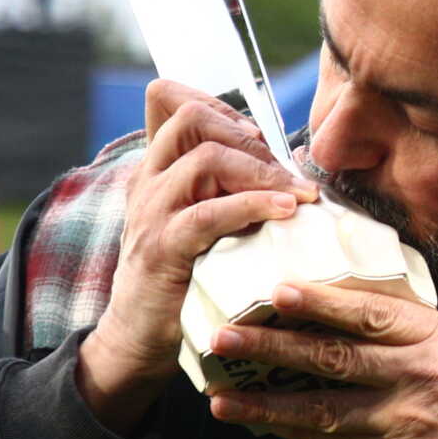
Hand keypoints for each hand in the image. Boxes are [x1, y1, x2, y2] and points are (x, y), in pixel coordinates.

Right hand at [77, 80, 318, 430]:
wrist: (139, 339)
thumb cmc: (183, 279)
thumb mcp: (200, 221)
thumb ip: (226, 188)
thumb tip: (290, 159)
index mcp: (156, 168)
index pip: (170, 99)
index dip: (220, 104)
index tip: (258, 134)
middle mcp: (149, 180)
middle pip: (192, 117)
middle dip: (249, 135)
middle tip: (286, 169)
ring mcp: (152, 213)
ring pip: (204, 158)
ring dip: (261, 170)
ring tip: (298, 193)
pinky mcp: (163, 249)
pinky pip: (208, 212)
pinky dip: (253, 205)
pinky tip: (286, 211)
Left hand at [203, 281, 437, 438]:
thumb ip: (415, 334)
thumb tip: (357, 317)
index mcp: (437, 336)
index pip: (369, 312)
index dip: (320, 301)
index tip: (277, 290)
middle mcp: (417, 373)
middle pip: (333, 356)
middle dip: (273, 346)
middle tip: (225, 336)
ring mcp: (404, 418)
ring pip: (323, 406)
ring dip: (266, 401)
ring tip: (221, 395)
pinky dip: (295, 434)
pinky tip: (262, 426)